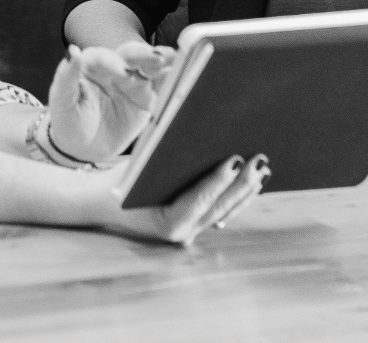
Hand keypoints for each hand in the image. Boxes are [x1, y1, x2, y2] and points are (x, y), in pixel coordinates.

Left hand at [47, 43, 172, 164]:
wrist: (83, 148)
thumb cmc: (68, 121)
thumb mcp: (61, 102)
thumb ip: (66, 77)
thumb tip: (72, 52)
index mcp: (91, 65)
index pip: (103, 57)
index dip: (113, 62)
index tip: (122, 73)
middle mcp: (114, 68)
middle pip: (130, 55)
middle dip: (143, 55)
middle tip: (156, 58)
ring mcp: (132, 82)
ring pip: (148, 66)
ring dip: (162, 61)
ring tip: (175, 58)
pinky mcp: (146, 98)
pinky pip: (160, 85)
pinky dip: (172, 79)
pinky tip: (183, 74)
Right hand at [95, 154, 270, 245]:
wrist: (104, 204)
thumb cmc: (120, 180)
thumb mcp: (138, 166)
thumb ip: (164, 155)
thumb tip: (195, 133)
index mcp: (167, 223)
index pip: (199, 199)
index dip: (219, 180)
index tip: (236, 161)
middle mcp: (182, 234)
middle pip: (220, 207)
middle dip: (242, 184)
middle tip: (260, 160)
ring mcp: (191, 232)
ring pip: (225, 212)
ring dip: (246, 191)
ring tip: (262, 169)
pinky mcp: (195, 225)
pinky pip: (221, 212)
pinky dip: (237, 197)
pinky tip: (252, 182)